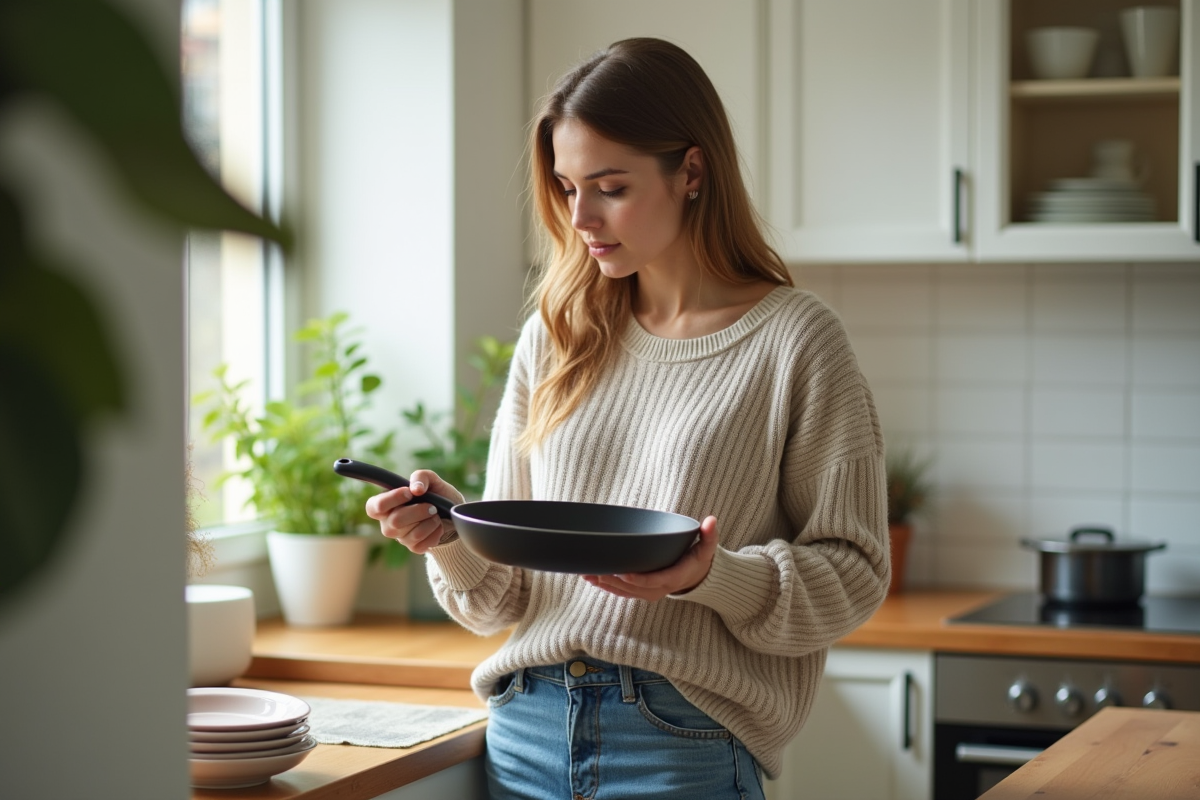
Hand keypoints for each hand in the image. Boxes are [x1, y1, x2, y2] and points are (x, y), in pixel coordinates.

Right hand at [364, 469, 462, 554]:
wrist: (449, 510)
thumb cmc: (434, 492)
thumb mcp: (430, 479)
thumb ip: (420, 477)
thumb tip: (416, 489)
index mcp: (384, 504)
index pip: (374, 507)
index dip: (391, 499)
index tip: (409, 493)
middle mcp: (387, 522)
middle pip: (396, 521)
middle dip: (418, 511)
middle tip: (432, 506)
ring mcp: (400, 537)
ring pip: (413, 534)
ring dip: (431, 522)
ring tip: (436, 515)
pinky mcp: (414, 547)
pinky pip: (423, 544)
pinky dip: (436, 533)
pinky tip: (438, 525)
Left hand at [582, 516, 717, 600]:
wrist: (697, 576)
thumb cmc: (699, 559)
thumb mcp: (707, 548)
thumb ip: (709, 535)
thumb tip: (711, 521)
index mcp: (674, 578)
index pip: (654, 581)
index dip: (638, 579)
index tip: (623, 572)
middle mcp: (659, 589)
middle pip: (633, 588)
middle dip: (613, 581)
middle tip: (595, 570)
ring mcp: (649, 593)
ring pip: (624, 592)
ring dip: (605, 584)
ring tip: (587, 574)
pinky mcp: (641, 592)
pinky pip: (622, 592)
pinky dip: (607, 587)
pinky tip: (591, 579)